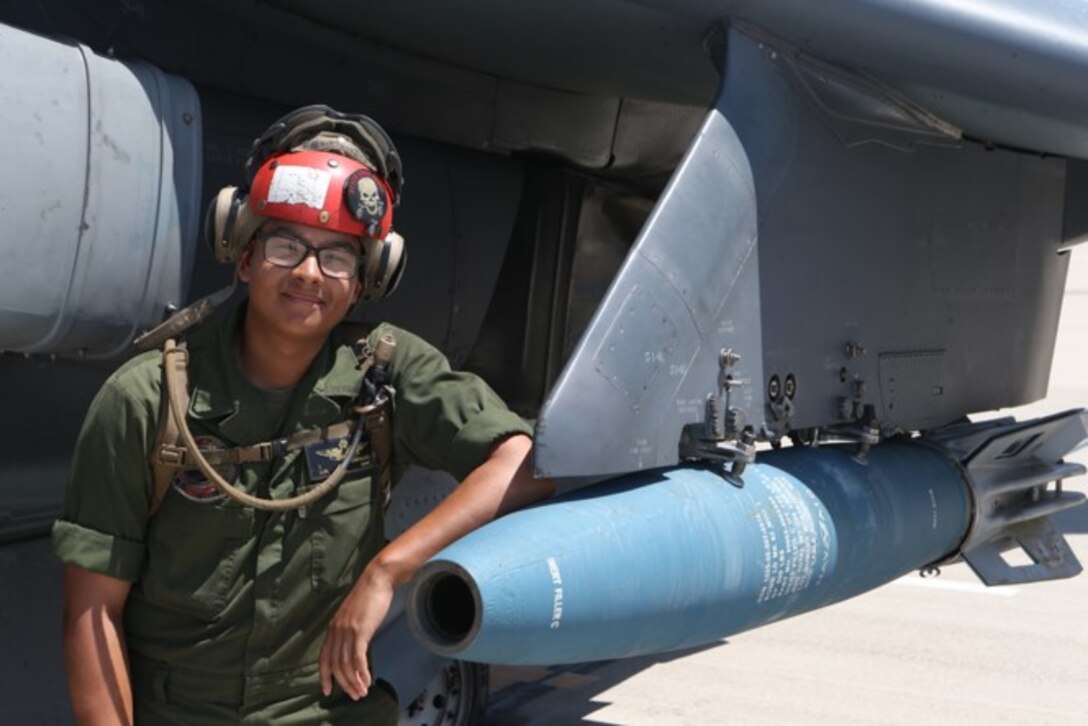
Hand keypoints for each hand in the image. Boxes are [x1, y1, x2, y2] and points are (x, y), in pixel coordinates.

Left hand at [318, 565, 394, 699]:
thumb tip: (352, 644)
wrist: (377, 578)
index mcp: (332, 628)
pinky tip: (368, 680)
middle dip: (343, 683)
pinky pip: (358, 658)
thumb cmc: (369, 595)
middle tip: (354, 696)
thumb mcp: (353, 614)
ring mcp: (347, 630)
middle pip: (335, 665)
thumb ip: (348, 629)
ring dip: (354, 681)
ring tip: (362, 692)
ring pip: (346, 664)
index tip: (327, 690)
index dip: (324, 675)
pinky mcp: (360, 630)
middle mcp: (336, 631)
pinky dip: (362, 672)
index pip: (323, 657)